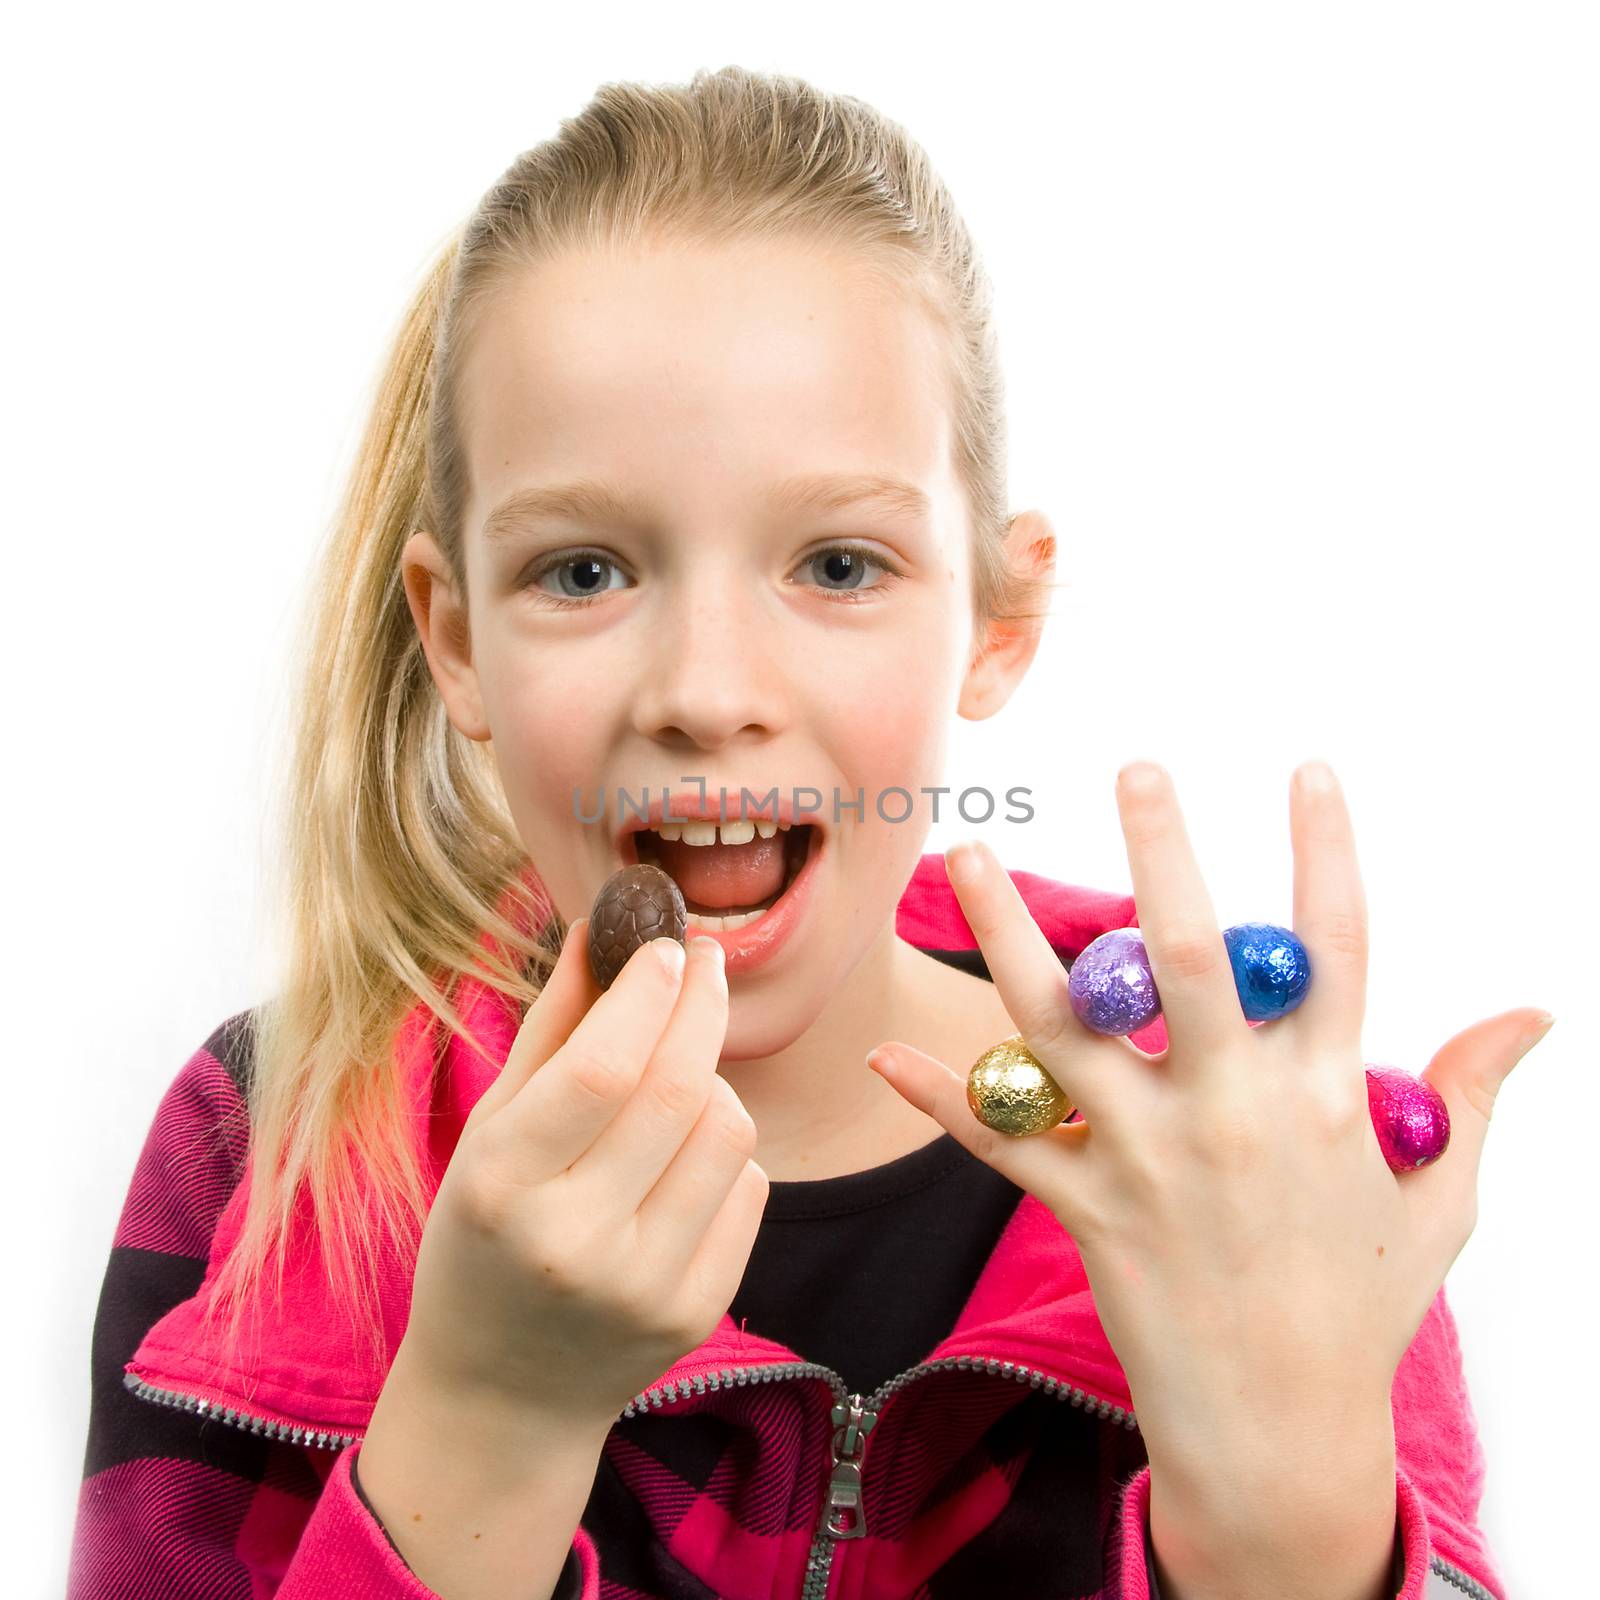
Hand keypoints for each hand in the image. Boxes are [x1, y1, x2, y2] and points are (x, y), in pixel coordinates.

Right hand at [400, 920, 768, 1432]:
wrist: (500, 1394)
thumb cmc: (482, 1237)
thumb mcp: (488, 1133)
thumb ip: (549, 1028)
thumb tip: (599, 928)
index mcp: (503, 1187)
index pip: (601, 1069)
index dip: (646, 996)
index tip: (668, 948)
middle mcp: (576, 1241)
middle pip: (680, 1091)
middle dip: (702, 1006)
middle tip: (705, 961)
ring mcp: (644, 1285)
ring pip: (730, 1130)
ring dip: (714, 1080)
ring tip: (675, 1081)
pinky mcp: (695, 1312)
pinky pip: (749, 1187)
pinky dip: (724, 1150)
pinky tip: (680, 1158)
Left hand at [868, 759, 1552, 1486]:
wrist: (1282, 1434)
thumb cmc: (1360, 1306)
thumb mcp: (1438, 1200)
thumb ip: (1474, 1096)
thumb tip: (1536, 1013)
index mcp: (1328, 1098)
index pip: (1336, 951)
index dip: (1326, 852)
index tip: (1309, 767)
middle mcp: (1232, 1113)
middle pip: (1190, 962)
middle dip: (1162, 857)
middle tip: (1136, 766)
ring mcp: (1151, 1159)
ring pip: (1067, 1029)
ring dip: (1009, 939)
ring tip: (965, 855)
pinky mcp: (1088, 1208)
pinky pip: (1003, 1144)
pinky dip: (941, 1101)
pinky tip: (883, 1053)